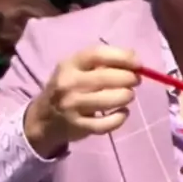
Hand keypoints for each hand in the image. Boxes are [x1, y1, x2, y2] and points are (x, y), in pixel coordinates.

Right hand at [24, 45, 139, 157]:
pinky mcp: (78, 126)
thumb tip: (135, 60)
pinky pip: (107, 123)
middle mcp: (69, 83)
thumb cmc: (69, 87)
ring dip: (126, 97)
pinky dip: (120, 117)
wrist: (44, 118)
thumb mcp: (77, 69)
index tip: (138, 64)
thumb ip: (103, 63)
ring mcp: (72, 106)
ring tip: (127, 96)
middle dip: (129, 79)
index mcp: (70, 64)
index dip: (122, 57)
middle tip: (135, 81)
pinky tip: (122, 113)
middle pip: (107, 78)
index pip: (98, 54)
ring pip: (110, 100)